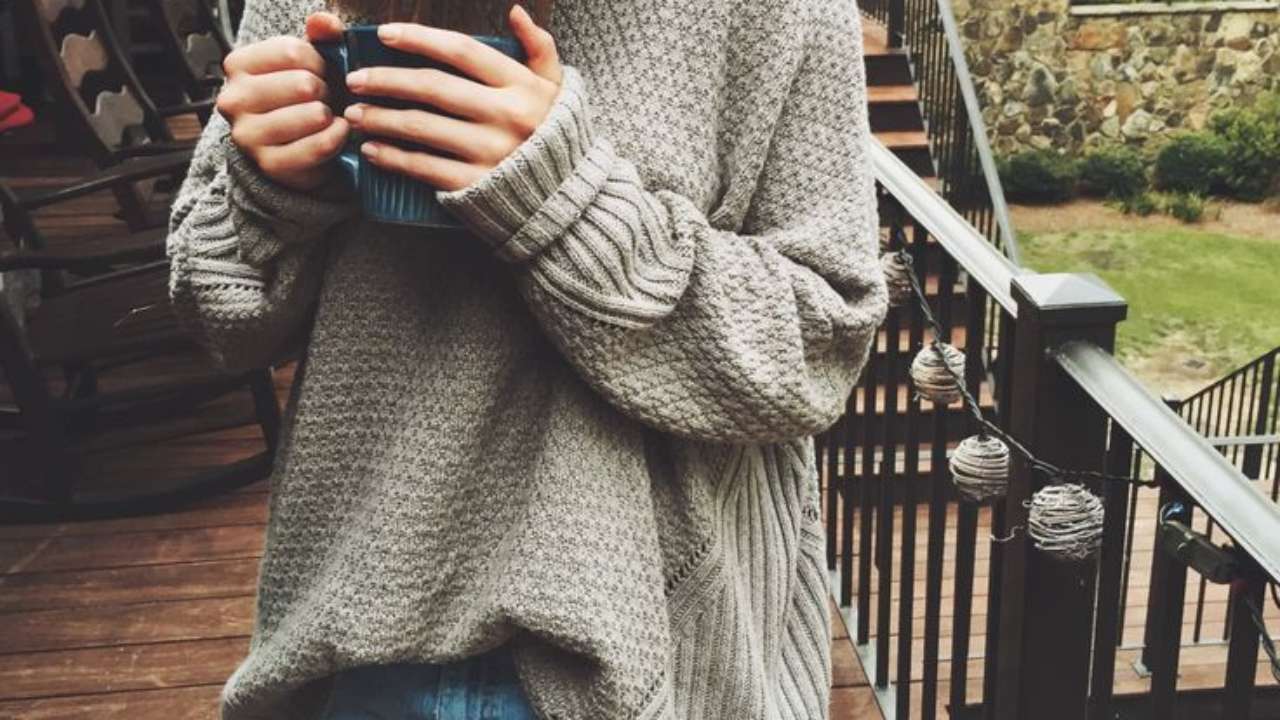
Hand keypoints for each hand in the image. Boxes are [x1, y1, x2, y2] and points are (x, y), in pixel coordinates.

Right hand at [216, 13, 350, 191]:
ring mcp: (248, 135)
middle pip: (303, 84)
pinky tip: (338, 131)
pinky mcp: (270, 164)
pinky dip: (338, 137)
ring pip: (313, 115)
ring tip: (326, 116)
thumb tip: (323, 22)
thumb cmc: (299, 98)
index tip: (319, 72)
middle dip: (326, 90)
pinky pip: (320, 145)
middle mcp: (234, 99)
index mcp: (237, 65)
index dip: (319, 61)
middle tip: (324, 98)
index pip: (292, 51)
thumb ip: (320, 36)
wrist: (293, 147)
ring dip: (331, 115)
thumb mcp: (308, 62)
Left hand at [340, 5, 562, 191]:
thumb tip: (515, 11)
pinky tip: (371, 150)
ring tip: (354, 114)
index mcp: (520, 86)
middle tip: (354, 79)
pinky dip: (393, 157)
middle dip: (386, 80)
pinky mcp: (476, 184)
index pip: (461, 50)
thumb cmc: (557, 138)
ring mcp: (489, 151)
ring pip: (421, 127)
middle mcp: (505, 115)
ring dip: (381, 118)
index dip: (419, 38)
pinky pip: (424, 167)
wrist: (568, 199)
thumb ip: (539, 47)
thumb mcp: (557, 89)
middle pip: (432, 87)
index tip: (383, 35)